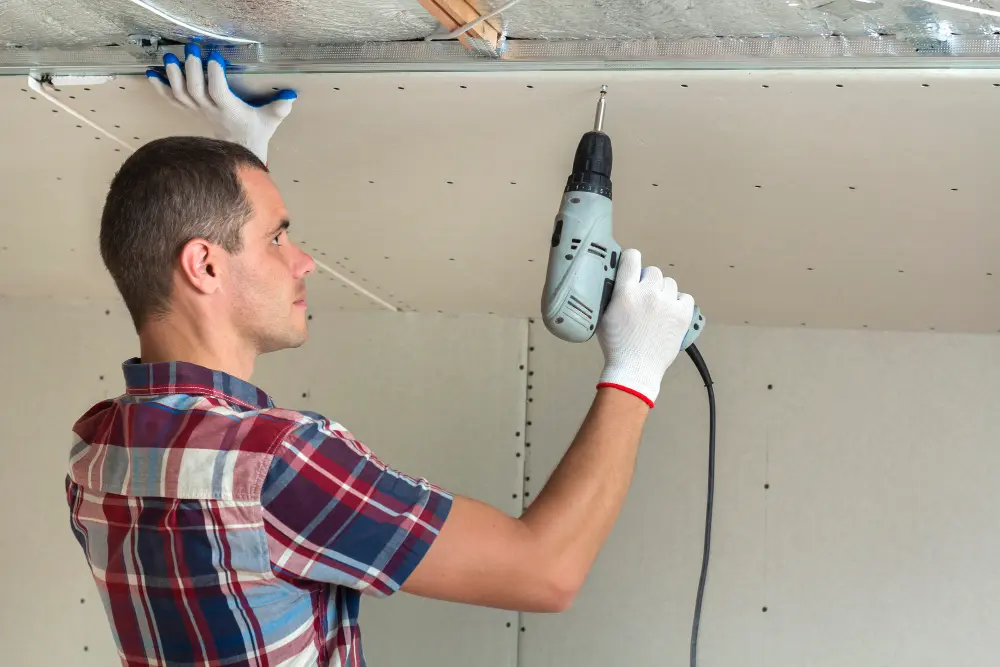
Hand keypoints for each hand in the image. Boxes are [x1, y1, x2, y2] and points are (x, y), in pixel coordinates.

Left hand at [146, 43, 295, 164]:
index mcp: (229, 111)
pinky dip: (160, 88)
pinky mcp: (191, 111)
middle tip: (190, 49)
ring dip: (173, 76)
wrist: (240, 151)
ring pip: (181, 95)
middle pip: (195, 90)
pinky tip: (152, 74)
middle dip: (191, 68)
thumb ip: (280, 108)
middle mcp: (210, 111)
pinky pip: (172, 100)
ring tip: (169, 58)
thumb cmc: (255, 132)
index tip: (215, 56)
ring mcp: (198, 112)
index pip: (218, 92)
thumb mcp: (271, 120)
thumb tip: (290, 95)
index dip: (214, 74)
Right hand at [596, 249, 694, 407]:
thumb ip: (611, 295)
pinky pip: (686, 298)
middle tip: (643, 298)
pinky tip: (670, 313)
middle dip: (648, 282)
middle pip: (653, 271)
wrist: (635, 369)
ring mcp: (667, 304)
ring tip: (657, 309)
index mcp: (626, 292)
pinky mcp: (682, 316)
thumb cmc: (616, 345)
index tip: (631, 266)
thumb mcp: (603, 316)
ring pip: (670, 283)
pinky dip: (679, 303)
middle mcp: (648, 293)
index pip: (632, 258)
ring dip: (663, 292)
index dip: (631, 260)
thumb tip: (616, 279)